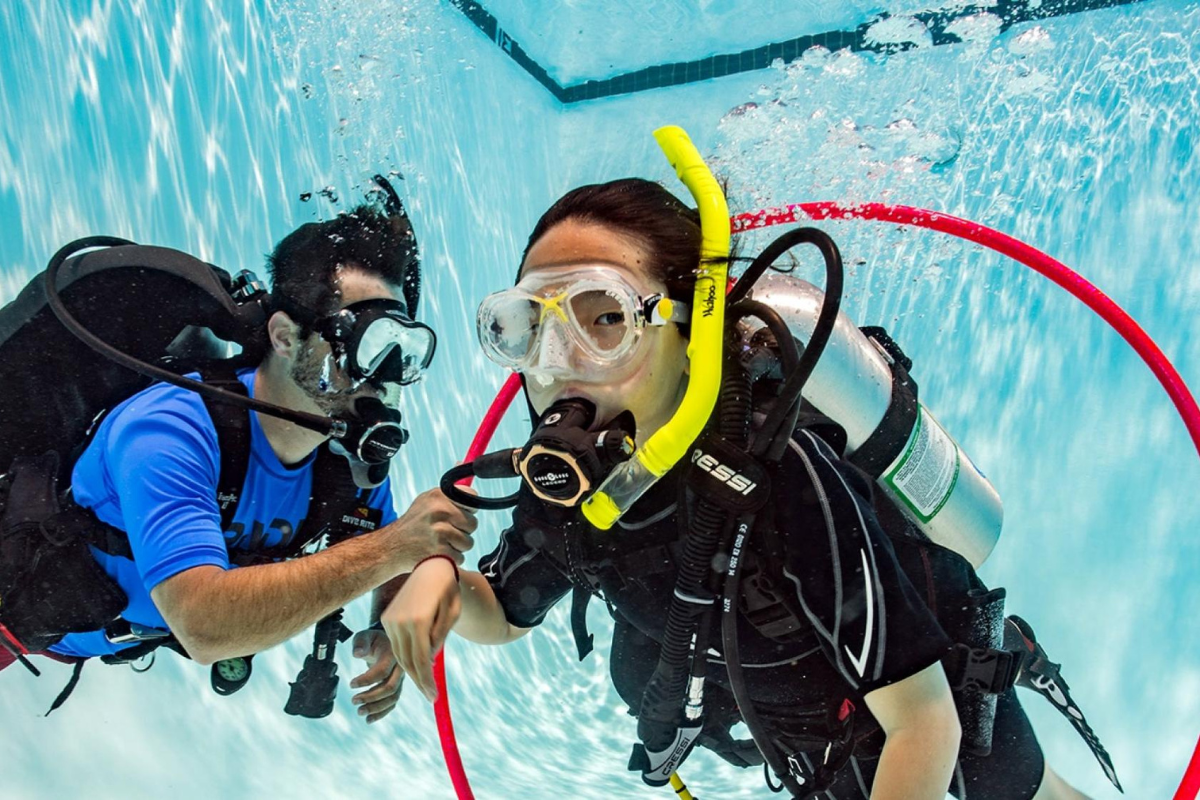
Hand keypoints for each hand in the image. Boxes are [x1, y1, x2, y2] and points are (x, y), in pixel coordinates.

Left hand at [348, 629, 403, 723]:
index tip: (351, 684)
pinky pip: (392, 703)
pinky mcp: (397, 686)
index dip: (366, 680)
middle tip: (354, 701)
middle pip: (390, 688)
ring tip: (360, 712)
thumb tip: (357, 654)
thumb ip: (360, 643)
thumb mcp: (364, 636)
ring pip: (392, 698)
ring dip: (376, 708)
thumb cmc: (373, 640)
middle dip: (371, 697)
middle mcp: (400, 668)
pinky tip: (369, 719)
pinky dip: (382, 713)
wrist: (386, 643)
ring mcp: (400, 679)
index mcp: (393, 654)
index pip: (382, 671)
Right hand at [380, 557, 460, 702]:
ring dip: (411, 670)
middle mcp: (401, 621)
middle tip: (430, 695)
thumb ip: (440, 638)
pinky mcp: (386, 618)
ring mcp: (391, 619)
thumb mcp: (452, 614)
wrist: (430, 567)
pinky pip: (395, 644)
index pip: (421, 659)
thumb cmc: (448, 591)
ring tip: (425, 682)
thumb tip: (429, 660)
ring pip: (399, 654)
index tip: (432, 696)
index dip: (426, 681)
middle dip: (419, 680)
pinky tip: (417, 662)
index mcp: (420, 620)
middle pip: (407, 661)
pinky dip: (405, 655)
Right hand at [386, 488, 477, 572]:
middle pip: (473, 524)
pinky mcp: (440, 552)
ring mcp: (440, 532)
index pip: (471, 498)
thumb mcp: (426, 501)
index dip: (468, 510)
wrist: (391, 547)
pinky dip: (451, 559)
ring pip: (468, 542)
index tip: (458, 516)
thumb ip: (449, 497)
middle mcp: (440, 511)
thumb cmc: (413, 524)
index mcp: (438, 496)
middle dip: (463, 531)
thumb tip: (472, 493)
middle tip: (446, 533)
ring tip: (441, 543)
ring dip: (458, 547)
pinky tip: (437, 553)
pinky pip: (460, 557)